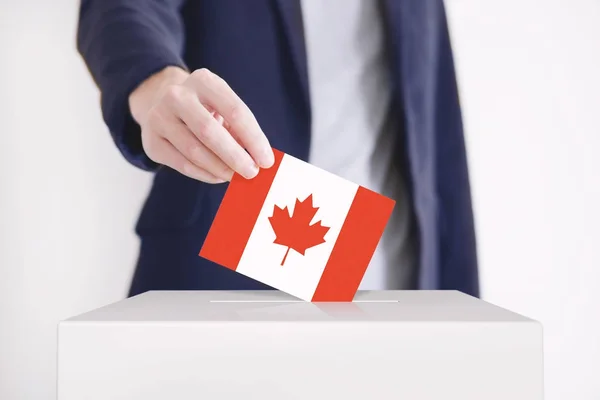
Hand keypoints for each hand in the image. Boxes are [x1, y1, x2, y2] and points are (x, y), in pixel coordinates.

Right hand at [128, 66, 274, 182]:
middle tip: (252, 173)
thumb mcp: (223, 108)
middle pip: (209, 131)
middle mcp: (177, 95)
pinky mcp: (151, 141)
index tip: (267, 160)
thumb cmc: (205, 109)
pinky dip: (204, 174)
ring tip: (235, 176)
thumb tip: (258, 160)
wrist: (161, 102)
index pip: (235, 111)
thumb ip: (240, 130)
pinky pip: (182, 164)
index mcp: (204, 81)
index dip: (254, 138)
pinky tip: (218, 176)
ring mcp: (159, 117)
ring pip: (194, 151)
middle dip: (235, 156)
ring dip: (220, 169)